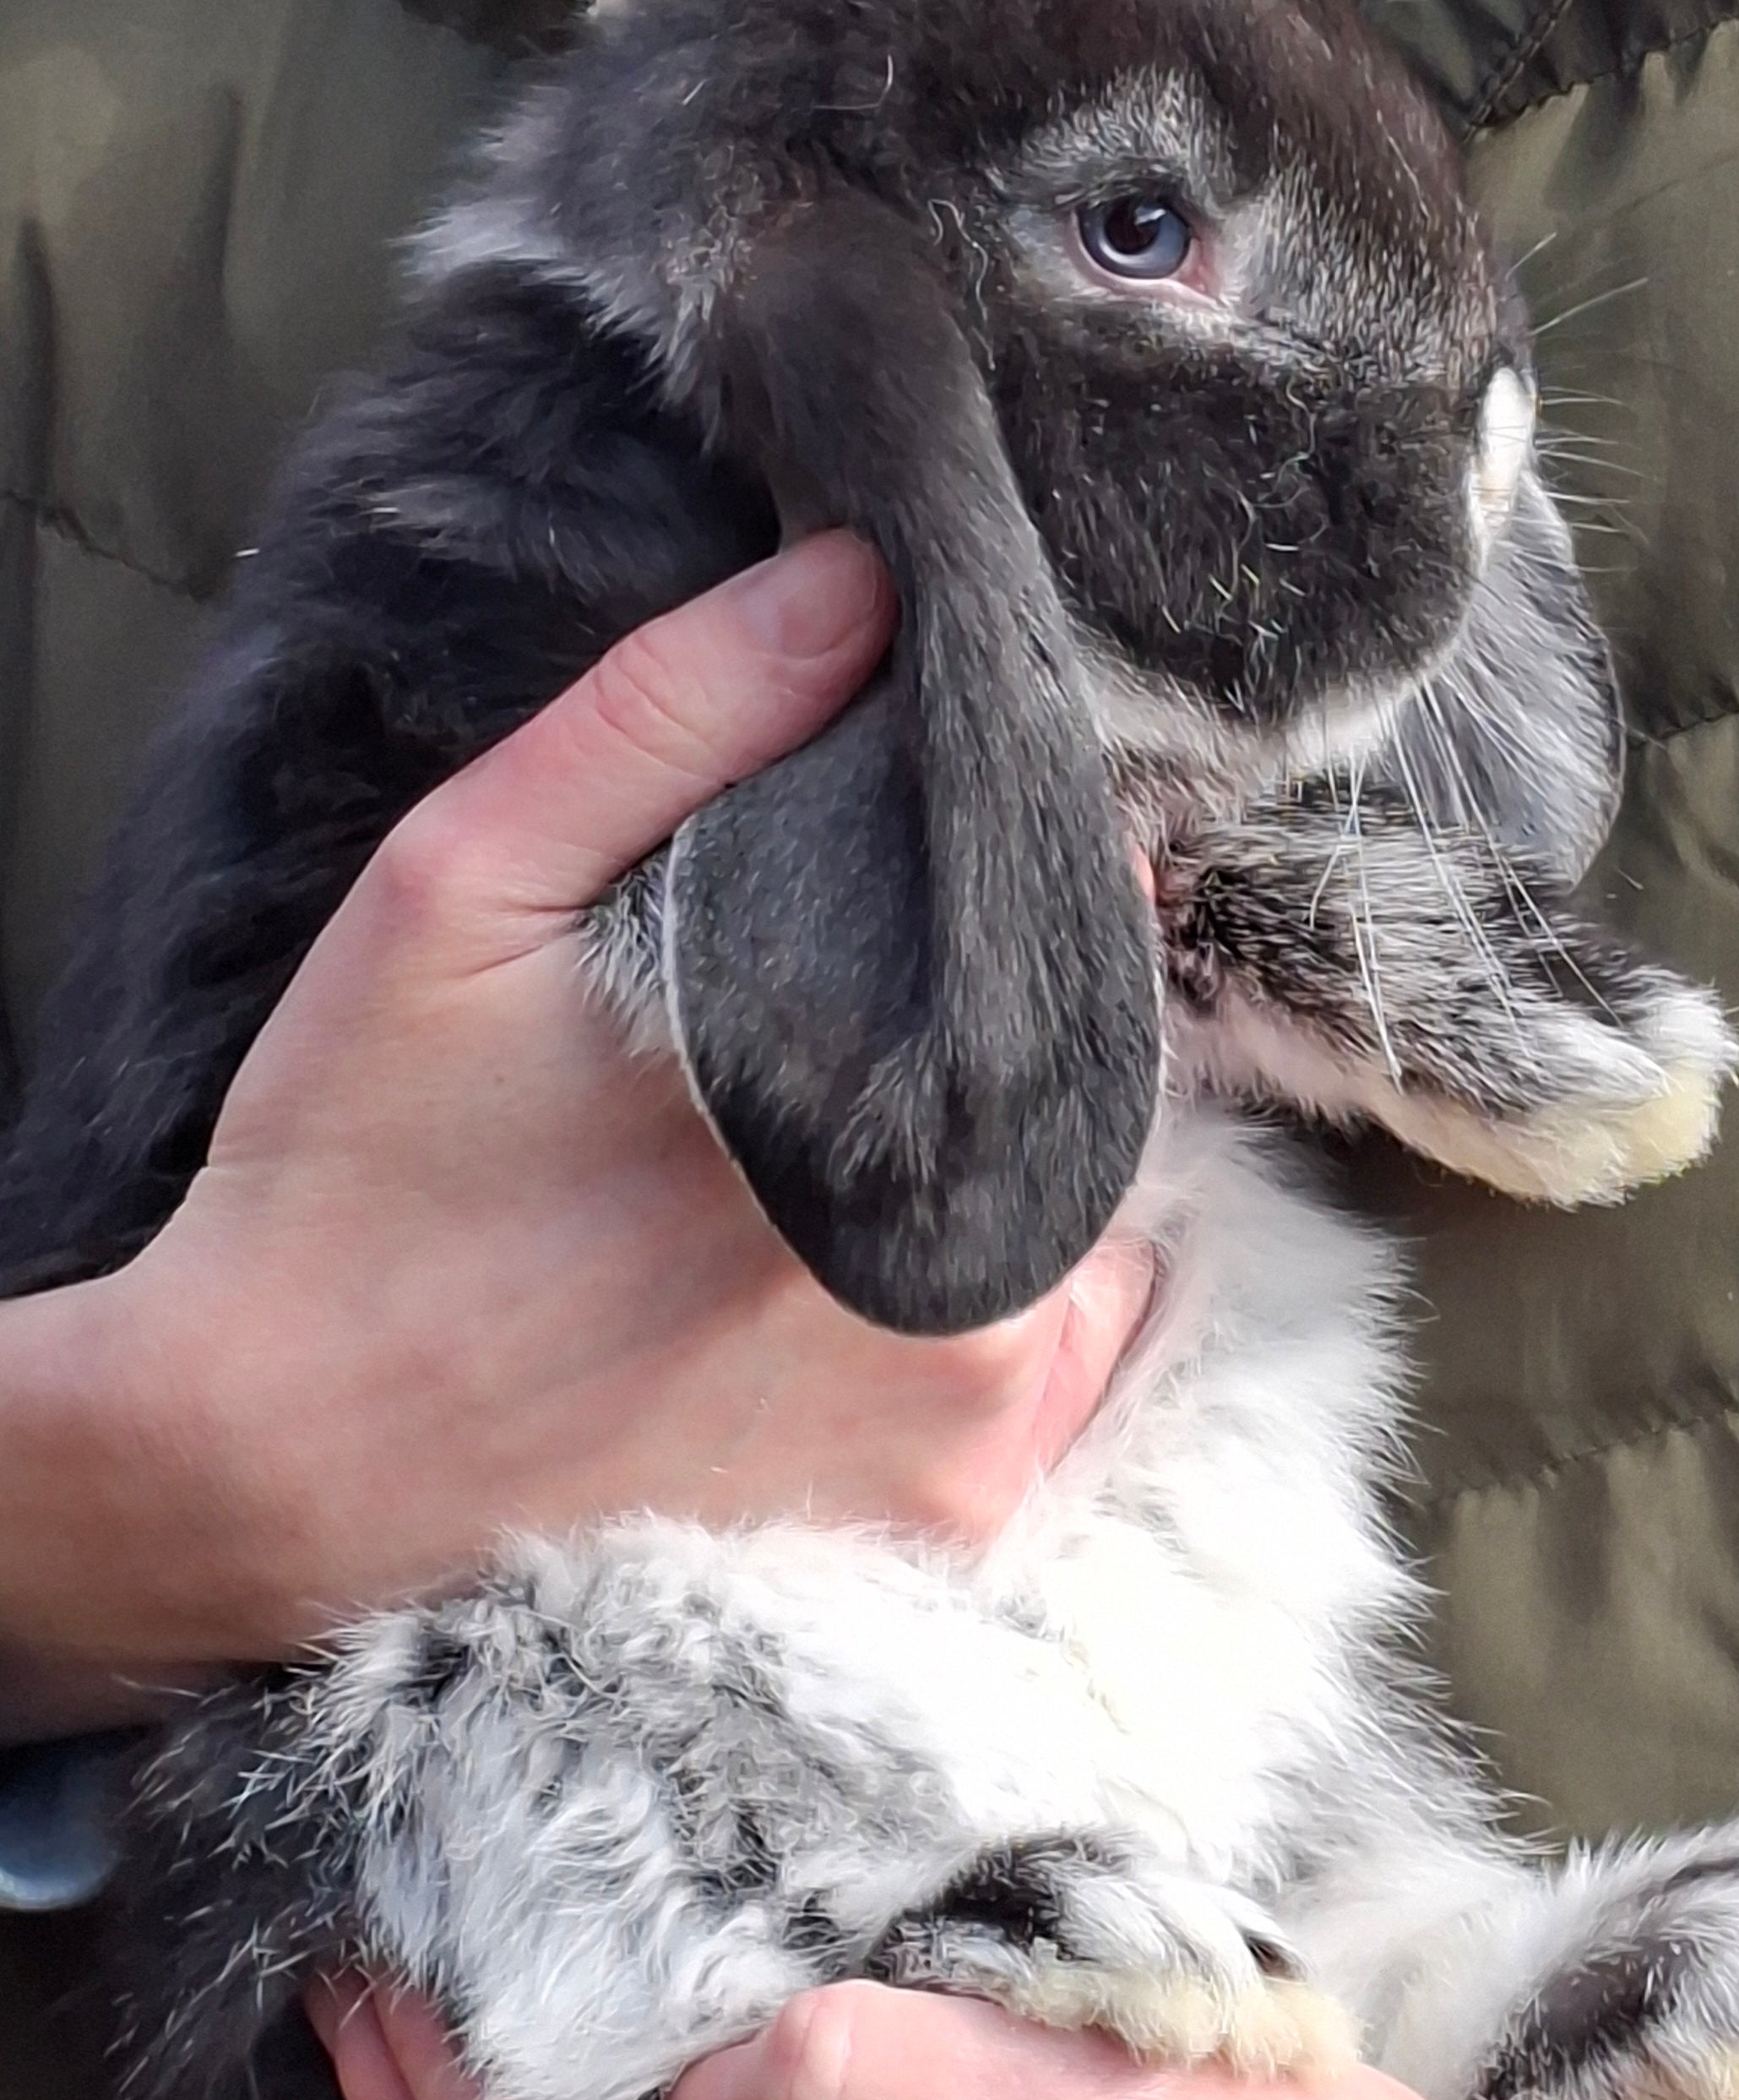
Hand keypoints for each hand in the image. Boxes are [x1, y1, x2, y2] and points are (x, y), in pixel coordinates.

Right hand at [0, 535, 1152, 1726]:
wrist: (266, 1476)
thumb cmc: (362, 1172)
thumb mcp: (468, 888)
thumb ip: (675, 717)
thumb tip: (862, 582)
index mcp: (872, 1076)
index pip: (1088, 925)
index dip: (1039, 873)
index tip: (955, 858)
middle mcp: (963, 1261)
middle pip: (1111, 1073)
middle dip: (1028, 1013)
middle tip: (863, 1012)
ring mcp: (975, 1413)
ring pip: (1099, 1214)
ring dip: (1023, 1157)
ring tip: (836, 1147)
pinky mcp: (955, 1517)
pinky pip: (1065, 1362)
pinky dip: (1004, 1301)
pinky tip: (847, 1277)